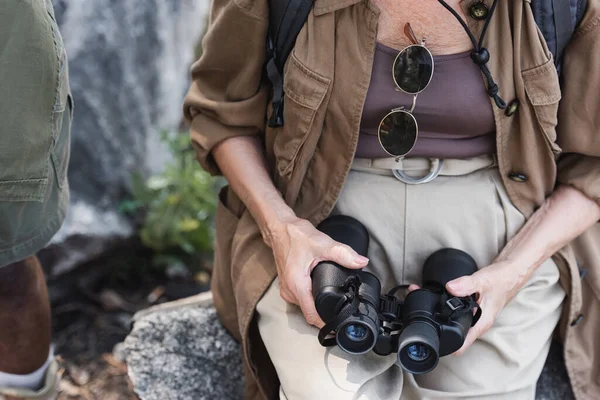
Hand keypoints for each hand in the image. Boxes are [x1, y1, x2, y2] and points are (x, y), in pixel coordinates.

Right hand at [268, 216, 368, 327]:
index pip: (312, 316)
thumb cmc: (295, 235)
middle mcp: (289, 292)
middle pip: (309, 314)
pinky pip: (302, 300)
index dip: (326, 325)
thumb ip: (343, 254)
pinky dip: (312, 300)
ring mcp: (287, 290)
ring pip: (305, 308)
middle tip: (344, 314)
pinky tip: (322, 294)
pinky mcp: (288, 286)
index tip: (339, 328)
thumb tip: (362, 262)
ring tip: (336, 304)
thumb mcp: (322, 243)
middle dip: (326, 316)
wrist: (279, 228)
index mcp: (296, 285)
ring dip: (319, 308)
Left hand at [409, 260, 525, 355]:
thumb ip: (467, 285)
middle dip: (437, 326)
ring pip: (453, 320)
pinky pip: (455, 310)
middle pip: (454, 332)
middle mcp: (476, 322)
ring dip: (438, 313)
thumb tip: (450, 288)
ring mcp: (473, 316)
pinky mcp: (470, 308)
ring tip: (422, 301)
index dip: (446, 345)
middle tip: (420, 315)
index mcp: (481, 322)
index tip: (431, 340)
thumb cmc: (502, 280)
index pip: (462, 343)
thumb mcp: (483, 281)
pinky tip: (435, 296)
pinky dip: (444, 304)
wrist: (511, 273)